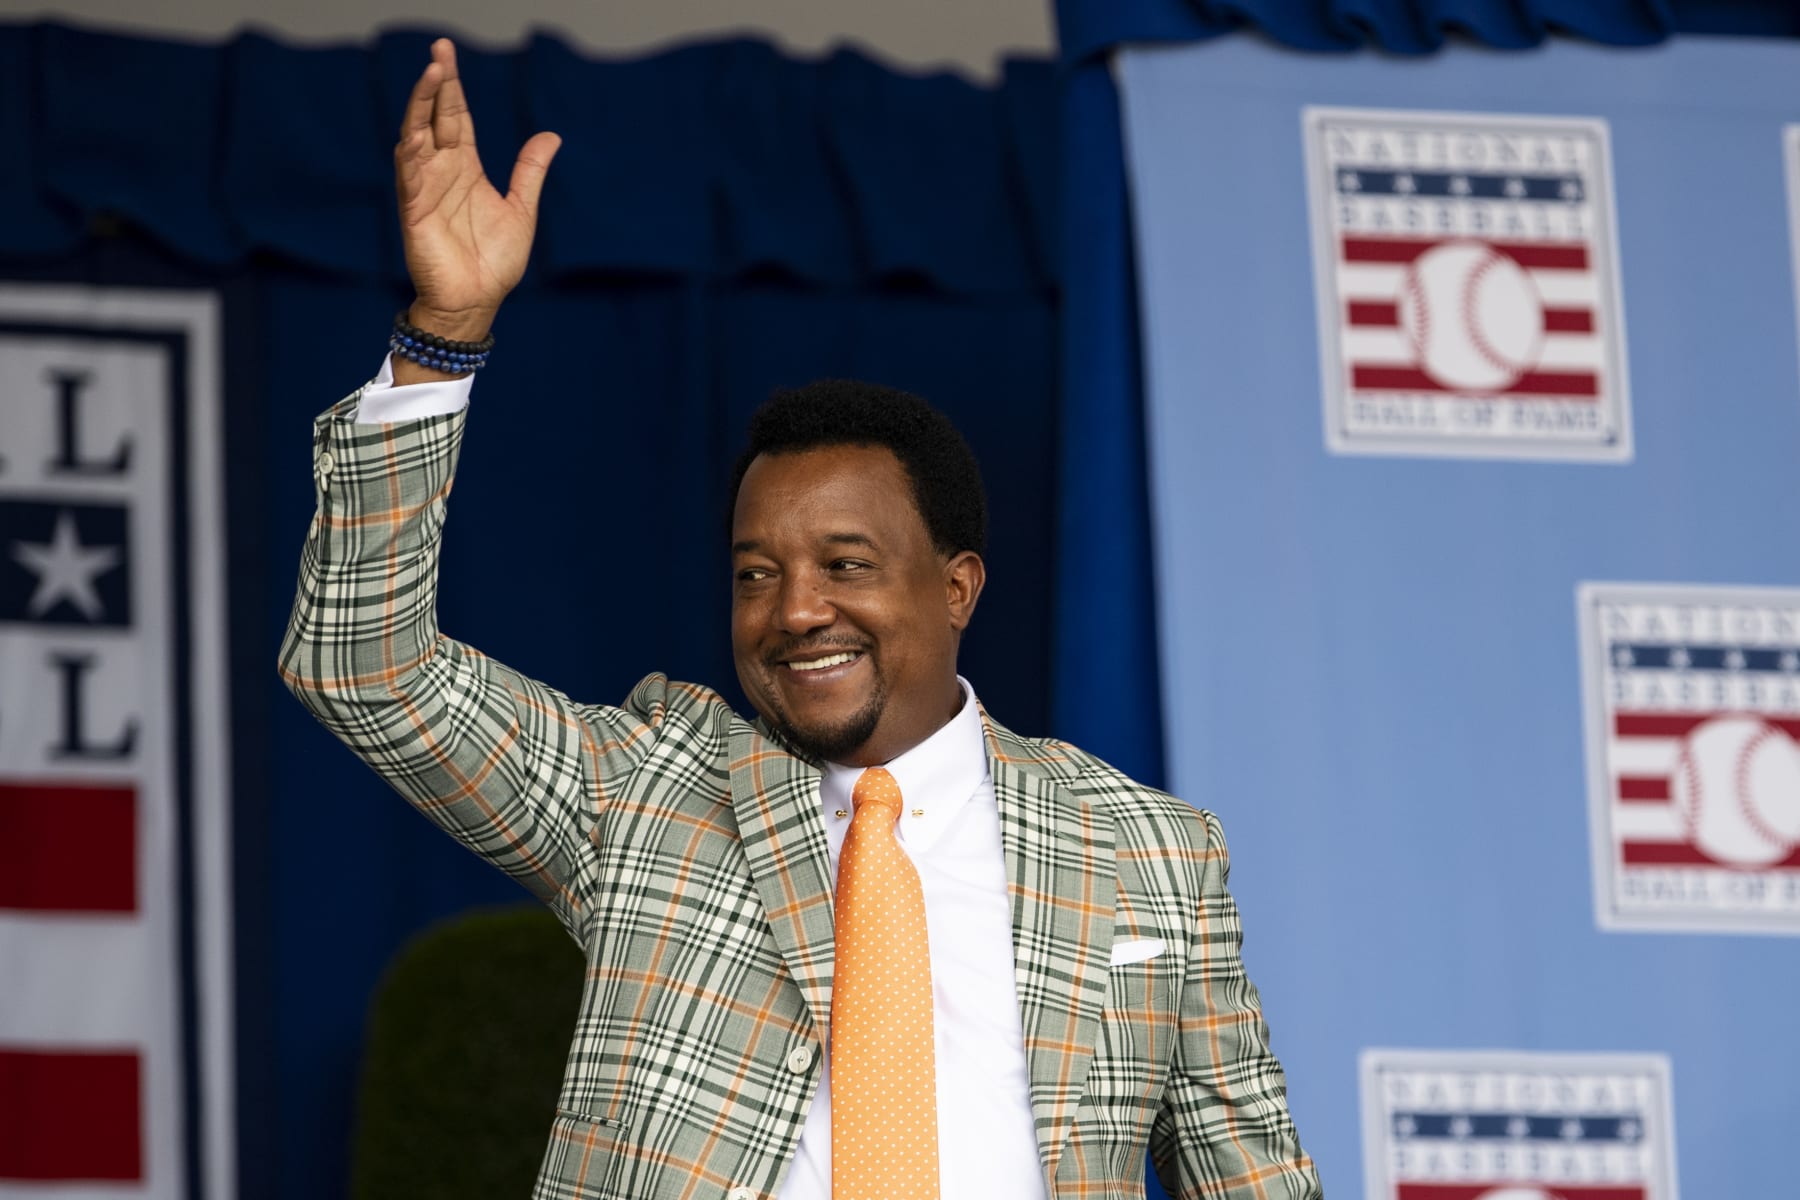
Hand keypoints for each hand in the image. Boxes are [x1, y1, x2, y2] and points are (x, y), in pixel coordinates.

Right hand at [394, 38, 560, 340]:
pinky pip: (409, 175)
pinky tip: (414, 132)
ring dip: (421, 107)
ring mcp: (425, 188)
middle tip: (440, 50)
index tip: (447, 55)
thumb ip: (530, 171)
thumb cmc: (494, 262)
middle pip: (436, 117)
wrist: (477, 302)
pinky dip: (411, 152)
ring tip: (430, 75)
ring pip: (417, 137)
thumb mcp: (521, 209)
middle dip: (437, 84)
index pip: (456, 117)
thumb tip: (550, 136)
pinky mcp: (414, 210)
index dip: (453, 88)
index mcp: (465, 169)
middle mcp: (442, 172)